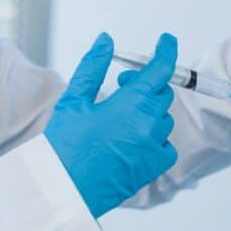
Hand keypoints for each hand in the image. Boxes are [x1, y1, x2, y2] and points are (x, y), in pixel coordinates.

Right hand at [44, 32, 178, 217]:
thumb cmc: (65, 145)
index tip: (166, 41)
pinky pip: (166, 145)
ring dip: (149, 110)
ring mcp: (154, 147)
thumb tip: (107, 40)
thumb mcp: (75, 100)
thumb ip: (93, 66)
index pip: (161, 68)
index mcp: (132, 103)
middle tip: (122, 85)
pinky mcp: (153, 167)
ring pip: (163, 118)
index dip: (166, 51)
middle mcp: (149, 124)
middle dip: (146, 83)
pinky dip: (156, 137)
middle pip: (162, 92)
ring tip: (121, 116)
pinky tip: (133, 138)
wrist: (63, 190)